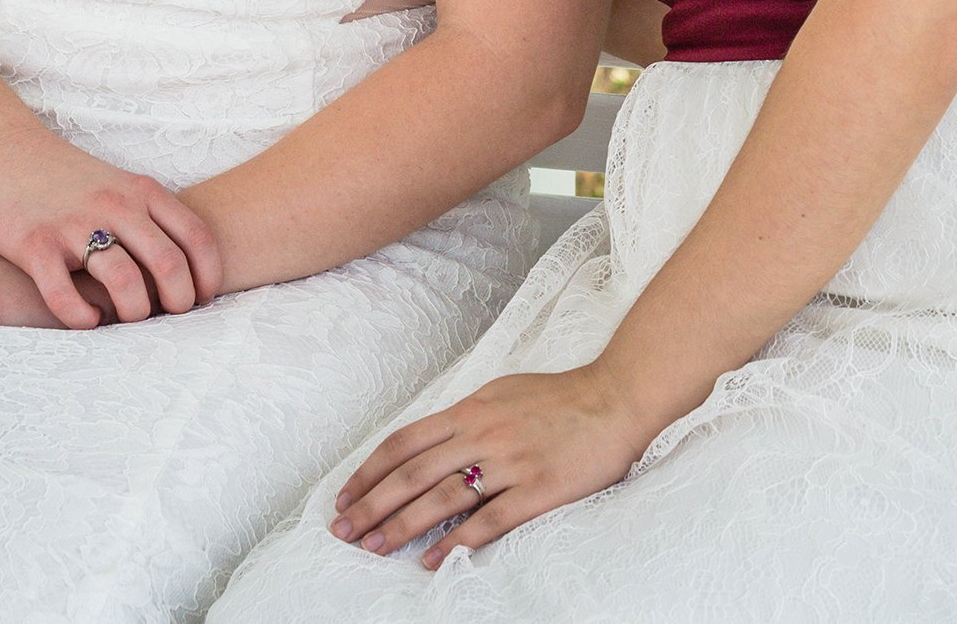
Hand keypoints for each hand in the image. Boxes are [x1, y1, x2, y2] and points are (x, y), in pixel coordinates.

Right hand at [0, 131, 224, 328]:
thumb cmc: (71, 179)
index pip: (195, 236)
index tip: (204, 298)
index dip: (208, 274)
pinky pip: (63, 295)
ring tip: (130, 322)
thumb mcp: (122, 186)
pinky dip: (80, 317)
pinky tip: (87, 321)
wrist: (7, 151)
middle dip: (178, 301)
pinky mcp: (35, 245)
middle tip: (172, 319)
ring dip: (135, 313)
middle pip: (167, 263)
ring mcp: (75, 225)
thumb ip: (151, 220)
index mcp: (142, 191)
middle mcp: (115, 206)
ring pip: (124, 282)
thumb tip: (186, 271)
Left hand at [327, 361, 658, 568]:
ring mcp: (509, 463)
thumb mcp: (500, 394)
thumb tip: (431, 441)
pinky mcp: (536, 490)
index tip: (346, 495)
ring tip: (374, 548)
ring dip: (403, 526)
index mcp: (470, 411)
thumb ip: (465, 419)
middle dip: (373, 503)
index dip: (371, 470)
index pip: (405, 441)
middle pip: (414, 472)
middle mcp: (482, 435)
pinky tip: (433, 562)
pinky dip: (457, 543)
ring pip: (442, 497)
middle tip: (343, 530)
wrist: (613, 400)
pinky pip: (489, 521)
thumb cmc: (556, 398)